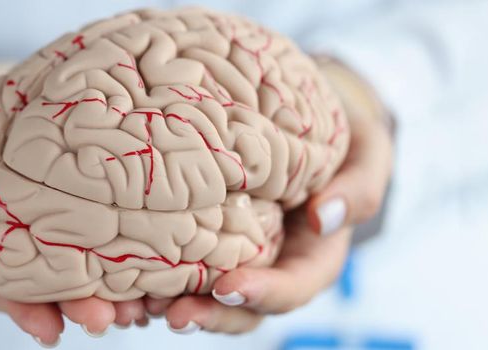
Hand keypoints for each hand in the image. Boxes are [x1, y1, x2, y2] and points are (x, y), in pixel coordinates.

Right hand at [0, 63, 148, 346]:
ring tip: (138, 308)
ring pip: (79, 264)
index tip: (49, 331)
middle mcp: (17, 241)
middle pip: (47, 285)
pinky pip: (102, 227)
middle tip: (105, 319)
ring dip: (109, 290)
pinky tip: (155, 266)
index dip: (22, 309)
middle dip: (76, 306)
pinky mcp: (78, 199)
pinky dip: (126, 250)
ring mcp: (48, 221)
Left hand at [159, 57, 394, 333]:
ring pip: (202, 295)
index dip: (261, 293)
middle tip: (170, 312)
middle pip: (239, 308)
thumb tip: (325, 216)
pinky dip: (148, 275)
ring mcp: (234, 256)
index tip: (228, 287)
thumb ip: (358, 188)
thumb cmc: (346, 141)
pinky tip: (118, 273)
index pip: (291, 288)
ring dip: (168, 304)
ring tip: (133, 304)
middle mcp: (270, 267)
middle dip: (206, 314)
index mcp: (313, 258)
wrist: (312, 121)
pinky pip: (177, 264)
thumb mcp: (369, 157)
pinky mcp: (203, 237)